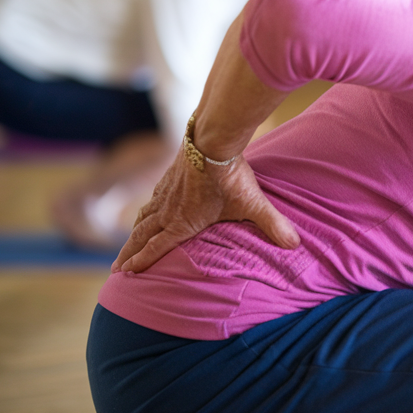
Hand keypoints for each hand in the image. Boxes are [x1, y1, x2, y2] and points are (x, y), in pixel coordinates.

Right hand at [111, 154, 299, 273]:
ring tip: (128, 244)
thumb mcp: (252, 203)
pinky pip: (151, 199)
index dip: (142, 261)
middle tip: (117, 269)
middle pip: (142, 235)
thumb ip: (273, 225)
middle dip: (129, 253)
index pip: (157, 247)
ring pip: (144, 216)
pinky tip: (147, 210)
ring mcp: (165, 192)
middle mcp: (168, 210)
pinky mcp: (168, 176)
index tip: (125, 274)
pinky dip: (144, 210)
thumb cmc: (231, 175)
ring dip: (134, 233)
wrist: (213, 138)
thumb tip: (295, 244)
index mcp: (183, 223)